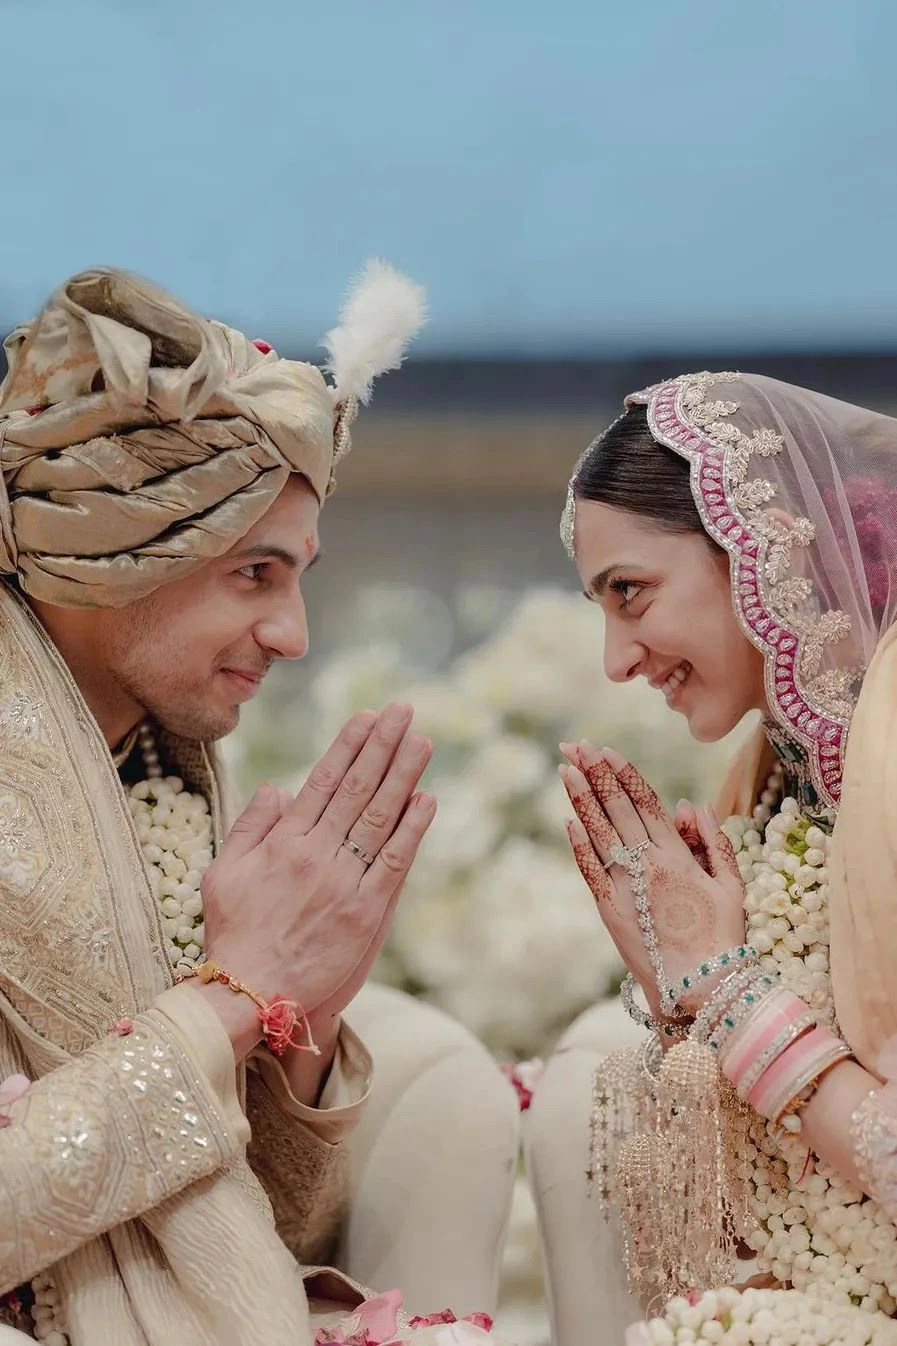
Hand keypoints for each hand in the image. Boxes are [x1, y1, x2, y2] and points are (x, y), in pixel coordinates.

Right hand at [199, 704, 434, 1054]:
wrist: (251, 993)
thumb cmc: (234, 932)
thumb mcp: (223, 872)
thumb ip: (251, 826)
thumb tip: (279, 786)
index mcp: (283, 842)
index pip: (322, 781)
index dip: (348, 746)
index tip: (368, 717)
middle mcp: (316, 855)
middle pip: (356, 789)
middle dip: (382, 746)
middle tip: (404, 711)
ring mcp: (344, 883)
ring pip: (378, 818)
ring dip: (403, 776)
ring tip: (421, 742)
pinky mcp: (366, 912)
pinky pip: (394, 863)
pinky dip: (411, 830)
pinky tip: (426, 800)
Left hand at [559, 742, 746, 1015]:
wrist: (701, 987)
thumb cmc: (722, 936)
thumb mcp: (730, 884)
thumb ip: (712, 840)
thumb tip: (688, 804)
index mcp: (678, 856)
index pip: (646, 803)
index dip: (625, 775)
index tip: (608, 751)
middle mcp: (648, 865)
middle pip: (617, 809)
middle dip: (596, 774)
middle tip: (576, 746)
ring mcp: (625, 887)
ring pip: (599, 832)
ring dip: (581, 798)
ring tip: (566, 769)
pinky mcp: (610, 910)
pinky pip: (590, 870)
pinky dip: (579, 843)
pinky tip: (569, 819)